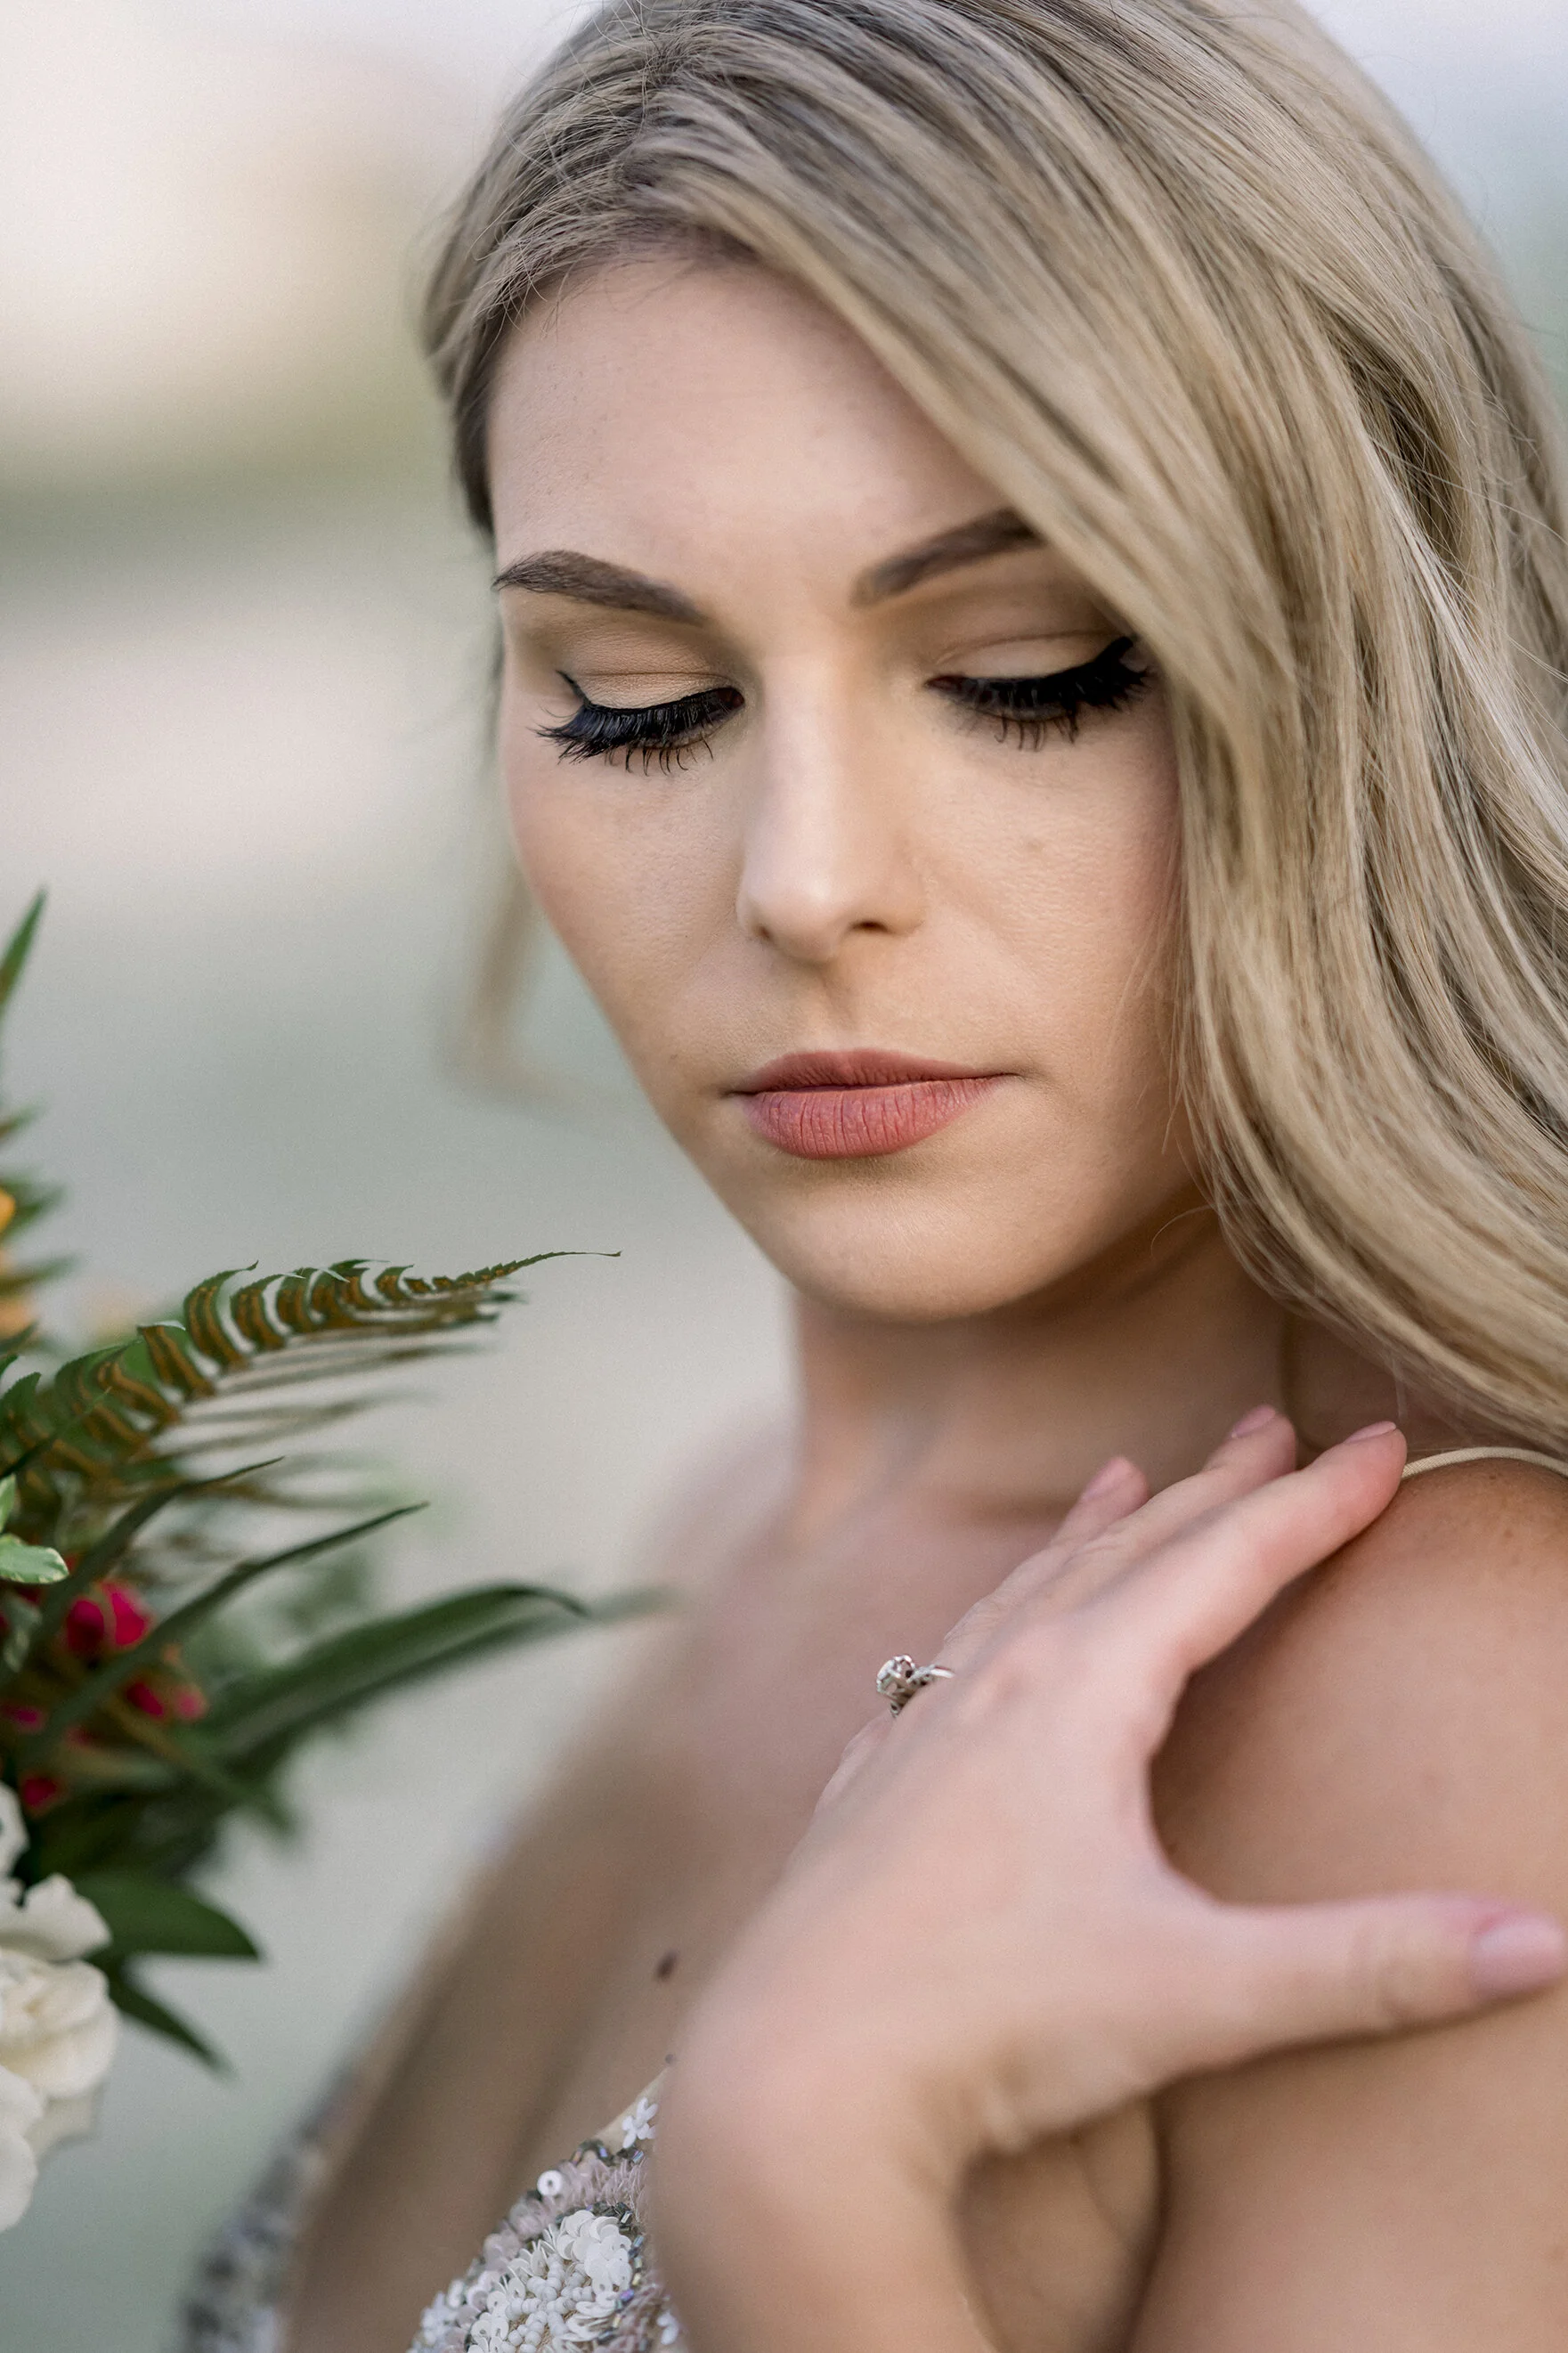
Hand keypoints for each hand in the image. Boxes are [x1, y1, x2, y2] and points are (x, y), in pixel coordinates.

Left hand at [654, 1411, 1566, 2350]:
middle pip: (1129, 1555)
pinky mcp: (871, 1789)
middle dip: (1217, 1491)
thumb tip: (1546, 1947)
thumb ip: (1373, 1967)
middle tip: (1276, 1428)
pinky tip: (978, 1637)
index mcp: (1079, 1695)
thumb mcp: (1202, 1995)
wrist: (791, 2082)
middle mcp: (994, 1683)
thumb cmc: (991, 2027)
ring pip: (1024, 1593)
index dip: (1316, 1506)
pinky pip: (946, 1660)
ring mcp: (919, 1730)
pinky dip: (995, 1614)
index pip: (1227, 1568)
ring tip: (1127, 1481)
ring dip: (1095, 1534)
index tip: (1384, 1444)